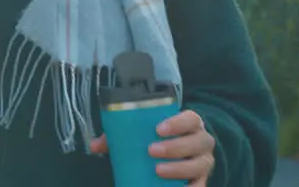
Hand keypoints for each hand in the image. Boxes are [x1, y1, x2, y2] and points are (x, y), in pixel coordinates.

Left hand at [89, 109, 215, 185]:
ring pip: (201, 164)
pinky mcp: (202, 179)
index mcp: (190, 124)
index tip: (158, 129)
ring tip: (158, 170)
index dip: (178, 122)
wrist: (179, 152)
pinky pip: (202, 185)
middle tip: (151, 151)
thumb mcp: (143, 133)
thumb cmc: (158, 139)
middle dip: (176, 146)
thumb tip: (94, 146)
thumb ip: (120, 136)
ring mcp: (204, 162)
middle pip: (198, 141)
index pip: (191, 118)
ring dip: (180, 168)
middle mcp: (202, 141)